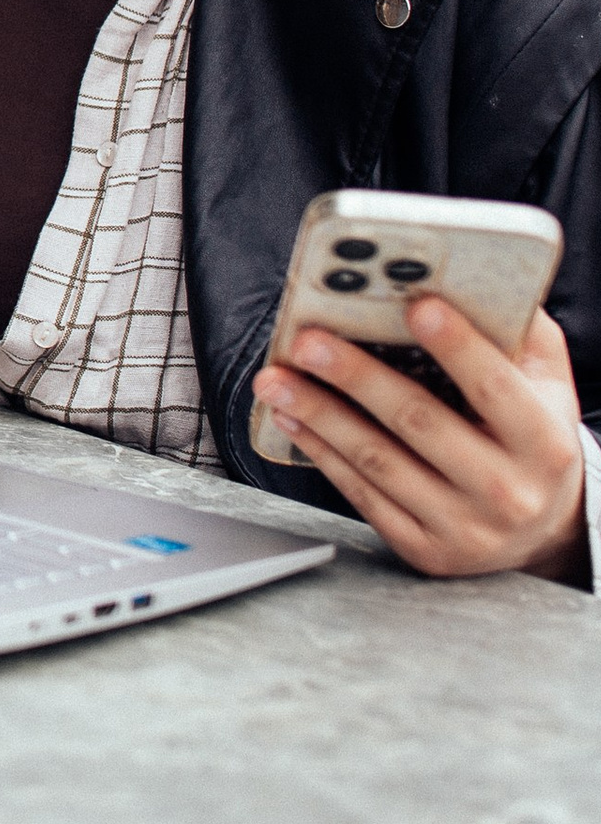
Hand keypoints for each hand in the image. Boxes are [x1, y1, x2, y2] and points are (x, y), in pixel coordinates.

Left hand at [251, 302, 589, 581]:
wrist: (541, 535)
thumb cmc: (532, 443)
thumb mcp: (546, 390)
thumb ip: (521, 334)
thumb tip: (480, 277)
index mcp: (544, 443)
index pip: (496, 388)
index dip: (458, 347)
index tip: (416, 304)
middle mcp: (507, 491)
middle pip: (420, 423)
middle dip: (357, 376)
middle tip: (309, 341)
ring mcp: (463, 526)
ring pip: (377, 461)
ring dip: (318, 413)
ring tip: (277, 377)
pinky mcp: (423, 547)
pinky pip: (361, 493)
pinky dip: (319, 451)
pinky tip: (290, 417)